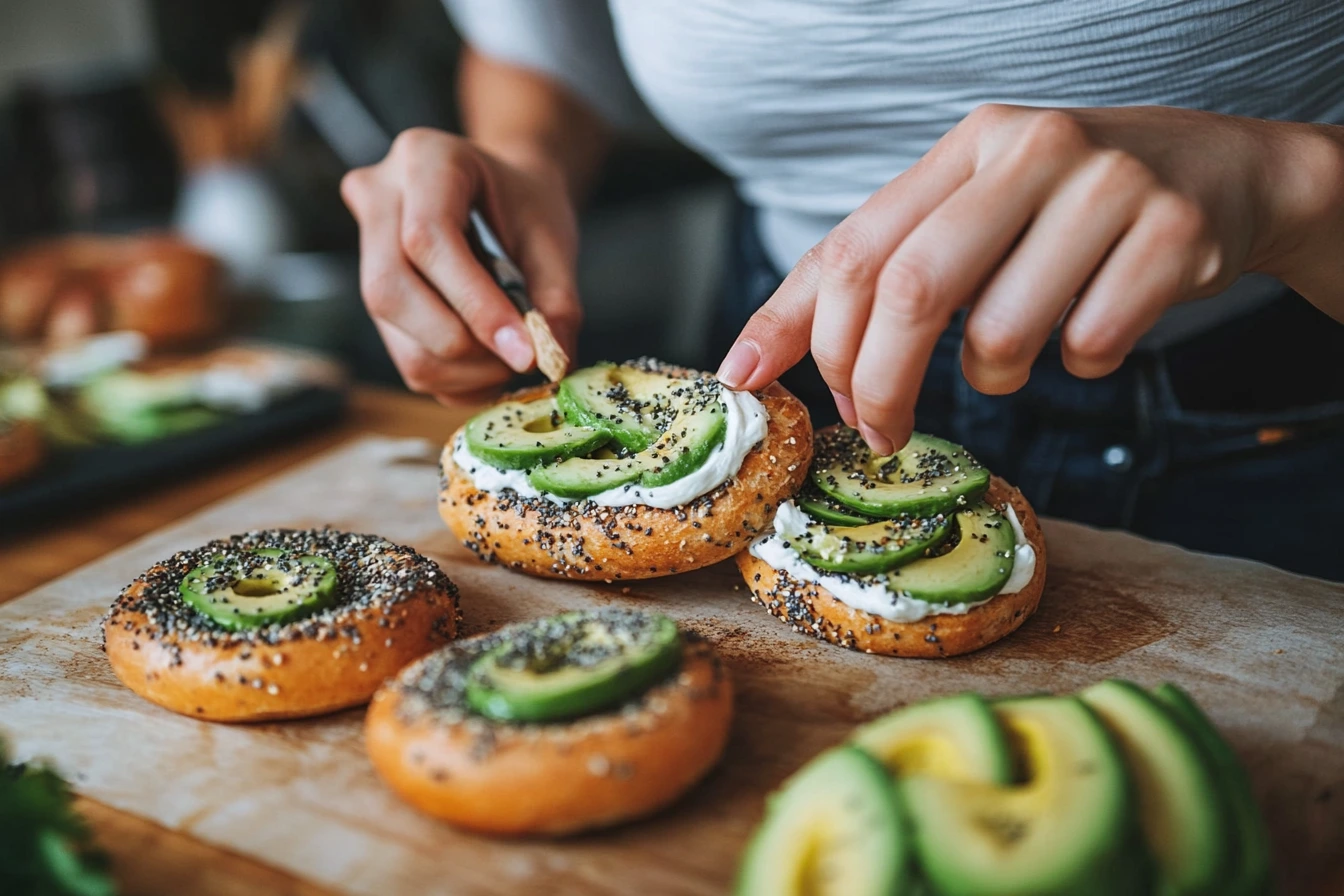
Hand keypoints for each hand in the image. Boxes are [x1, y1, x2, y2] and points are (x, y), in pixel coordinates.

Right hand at [341, 127, 581, 403]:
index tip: (524, 351)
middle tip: (521, 360)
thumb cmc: (528, 209)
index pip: (427, 238)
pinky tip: (489, 362)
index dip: (475, 304)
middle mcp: (378, 197)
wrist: (503, 198)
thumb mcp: (554, 240)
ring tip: (510, 358)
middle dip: (462, 344)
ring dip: (461, 369)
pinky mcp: (372, 295)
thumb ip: (557, 299)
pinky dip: (454, 377)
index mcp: (424, 158)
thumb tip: (552, 360)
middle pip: (391, 290)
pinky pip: (404, 355)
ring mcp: (364, 248)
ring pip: (394, 334)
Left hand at [717, 104, 1343, 453]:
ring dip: (994, 376)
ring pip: (1002, 333)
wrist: (1223, 176)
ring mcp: (1107, 186)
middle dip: (879, 383)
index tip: (763, 392)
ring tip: (1017, 353)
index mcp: (964, 146)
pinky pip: (1089, 346)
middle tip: (880, 433)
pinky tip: (1096, 328)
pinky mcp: (1173, 234)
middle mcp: (1029, 149)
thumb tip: (749, 361)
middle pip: (912, 290)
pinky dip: (1079, 364)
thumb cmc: (1065, 214)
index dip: (799, 332)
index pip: (854, 248)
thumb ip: (873, 272)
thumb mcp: (969, 215)